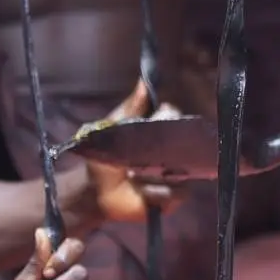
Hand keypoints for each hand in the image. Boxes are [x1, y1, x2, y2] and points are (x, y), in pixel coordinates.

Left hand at [80, 83, 184, 223]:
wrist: (95, 192)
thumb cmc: (103, 158)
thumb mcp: (112, 129)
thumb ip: (130, 107)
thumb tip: (144, 82)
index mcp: (159, 130)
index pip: (175, 115)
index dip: (167, 117)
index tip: (154, 120)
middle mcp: (173, 150)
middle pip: (184, 142)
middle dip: (162, 150)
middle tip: (143, 156)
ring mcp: (176, 174)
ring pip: (181, 171)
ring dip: (154, 175)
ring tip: (134, 178)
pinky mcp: (173, 197)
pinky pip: (176, 193)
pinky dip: (156, 193)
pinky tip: (140, 193)